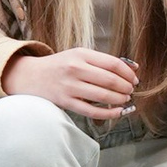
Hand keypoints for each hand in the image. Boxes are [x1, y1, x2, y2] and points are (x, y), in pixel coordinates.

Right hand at [3, 44, 137, 116]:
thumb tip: (134, 67)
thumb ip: (104, 61)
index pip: (113, 63)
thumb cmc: (61, 66)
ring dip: (120, 99)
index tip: (135, 79)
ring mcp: (70, 86)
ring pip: (103, 95)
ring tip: (125, 99)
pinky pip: (92, 110)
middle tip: (131, 91)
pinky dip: (109, 113)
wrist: (31, 76)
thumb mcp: (80, 56)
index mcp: (81, 54)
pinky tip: (118, 112)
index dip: (128, 73)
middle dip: (126, 87)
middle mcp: (75, 69)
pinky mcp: (66, 102)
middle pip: (110, 80)